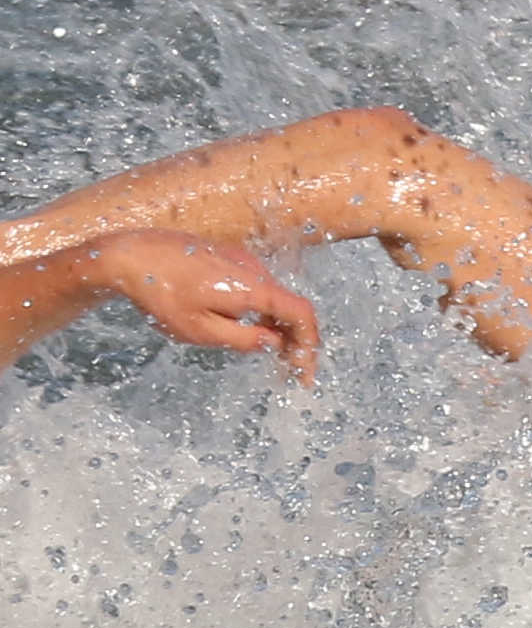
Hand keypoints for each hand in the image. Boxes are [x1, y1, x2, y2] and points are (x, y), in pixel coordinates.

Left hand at [95, 231, 319, 381]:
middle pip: (290, 306)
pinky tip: (245, 325)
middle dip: (296, 339)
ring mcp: (240, 260)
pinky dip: (261, 310)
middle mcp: (254, 269)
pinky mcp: (225, 257)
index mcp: (253, 288)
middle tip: (290, 370)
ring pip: (272, 297)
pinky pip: (256, 286)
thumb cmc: (161, 295)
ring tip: (270, 352)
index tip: (303, 372)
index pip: (301, 314)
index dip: (309, 344)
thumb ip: (243, 339)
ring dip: (278, 325)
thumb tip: (273, 344)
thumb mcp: (200, 330)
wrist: (127, 255)